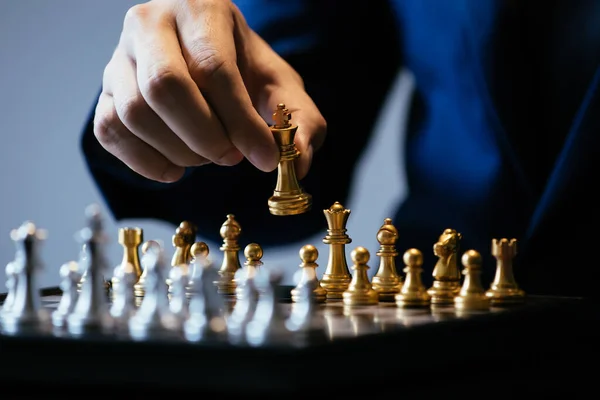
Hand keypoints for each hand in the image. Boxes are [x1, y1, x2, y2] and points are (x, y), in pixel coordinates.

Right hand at [94, 0, 325, 182]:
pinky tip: (177, 168)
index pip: (212, 68)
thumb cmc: (245, 71)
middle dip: (205, 137)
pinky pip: (109, 131)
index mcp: (201, 9)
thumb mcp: (280, 85)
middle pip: (164, 87)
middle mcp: (151, 23)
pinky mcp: (105, 89)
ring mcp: (120, 56)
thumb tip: (300, 158)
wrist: (205, 58)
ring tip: (208, 157)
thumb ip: (301, 118)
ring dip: (178, 151)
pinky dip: (144, 162)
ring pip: (134, 113)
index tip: (265, 157)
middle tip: (232, 158)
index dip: (240, 121)